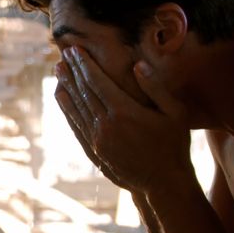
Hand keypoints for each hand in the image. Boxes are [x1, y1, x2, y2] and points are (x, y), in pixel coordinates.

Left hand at [54, 46, 192, 192]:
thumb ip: (156, 87)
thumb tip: (137, 64)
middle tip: (64, 53)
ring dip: (67, 86)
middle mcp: (107, 125)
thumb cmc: (175, 144)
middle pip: (84, 92)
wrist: (165, 182)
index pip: (98, 82)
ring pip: (77, 107)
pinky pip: (77, 124)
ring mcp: (98, 139)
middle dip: (73, 71)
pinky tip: (61, 97)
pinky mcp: (95, 150)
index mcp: (125, 112)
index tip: (76, 50)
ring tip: (58, 70)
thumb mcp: (175, 112)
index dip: (85, 64)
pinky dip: (67, 108)